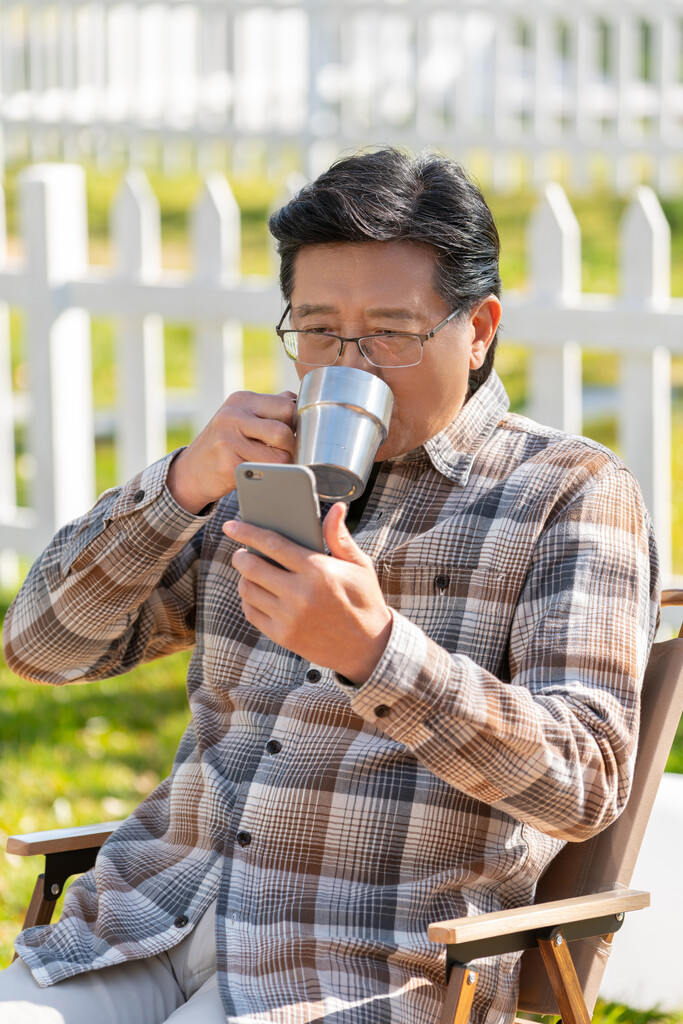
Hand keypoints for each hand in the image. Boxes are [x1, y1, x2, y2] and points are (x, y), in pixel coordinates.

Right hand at [167, 390, 296, 513]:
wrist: (191, 472)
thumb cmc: (225, 444)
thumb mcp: (242, 417)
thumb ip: (270, 408)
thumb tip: (303, 404)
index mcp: (242, 400)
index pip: (287, 406)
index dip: (296, 423)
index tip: (292, 435)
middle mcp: (233, 416)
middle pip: (283, 431)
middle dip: (291, 447)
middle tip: (285, 454)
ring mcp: (228, 440)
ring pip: (279, 456)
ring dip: (283, 465)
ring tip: (271, 465)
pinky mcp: (228, 464)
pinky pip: (265, 473)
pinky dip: (269, 476)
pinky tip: (257, 474)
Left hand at [223, 503, 392, 684]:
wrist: (368, 648)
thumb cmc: (363, 600)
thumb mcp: (359, 566)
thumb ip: (339, 536)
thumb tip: (336, 508)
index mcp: (318, 570)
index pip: (272, 544)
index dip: (247, 532)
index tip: (231, 526)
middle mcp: (301, 594)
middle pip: (252, 567)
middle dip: (241, 556)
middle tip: (241, 552)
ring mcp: (290, 617)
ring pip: (248, 590)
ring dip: (244, 578)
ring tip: (251, 573)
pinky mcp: (283, 636)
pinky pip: (251, 613)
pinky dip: (249, 600)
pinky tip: (257, 594)